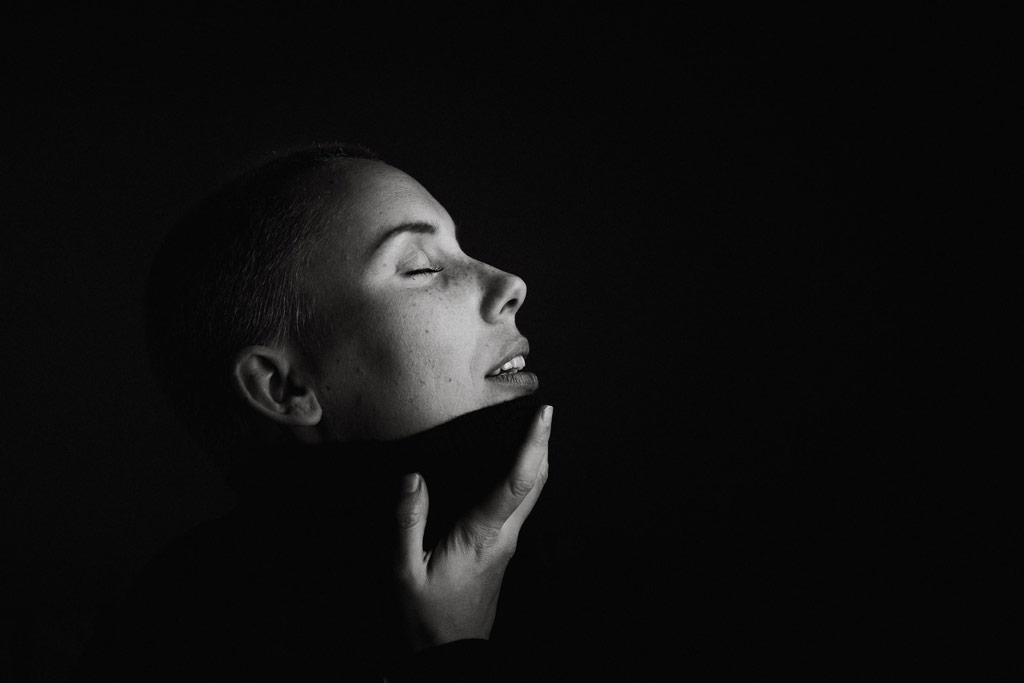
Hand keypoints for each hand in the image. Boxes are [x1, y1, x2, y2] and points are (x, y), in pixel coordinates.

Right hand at [390, 404, 551, 652]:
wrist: (449, 657)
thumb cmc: (427, 619)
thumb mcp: (405, 573)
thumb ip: (408, 524)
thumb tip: (413, 479)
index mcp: (483, 535)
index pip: (518, 482)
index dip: (534, 445)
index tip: (545, 416)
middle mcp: (504, 536)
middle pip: (537, 483)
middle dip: (544, 445)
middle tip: (545, 413)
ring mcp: (506, 544)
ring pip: (533, 495)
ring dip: (537, 461)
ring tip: (533, 431)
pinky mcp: (500, 550)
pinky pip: (519, 506)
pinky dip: (523, 479)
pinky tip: (510, 470)